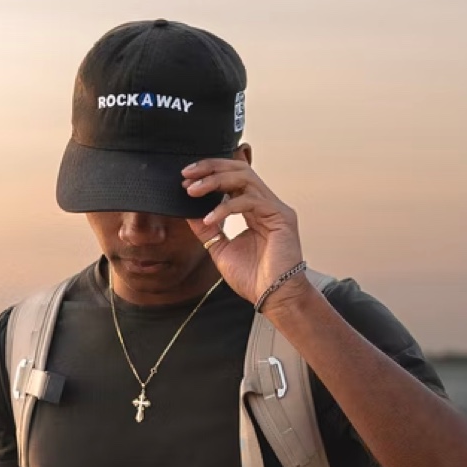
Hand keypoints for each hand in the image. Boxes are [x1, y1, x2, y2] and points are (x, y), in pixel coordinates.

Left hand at [181, 159, 306, 307]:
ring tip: (193, 191)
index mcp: (255, 210)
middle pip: (240, 169)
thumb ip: (207, 229)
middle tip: (187, 174)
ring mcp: (275, 208)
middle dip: (211, 168)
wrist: (275, 299)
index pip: (233, 178)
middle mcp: (266, 204)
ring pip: (244, 178)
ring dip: (214, 181)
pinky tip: (209, 218)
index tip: (186, 180)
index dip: (209, 174)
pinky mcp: (281, 217)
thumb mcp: (220, 248)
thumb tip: (188, 211)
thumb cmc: (255, 279)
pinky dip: (225, 207)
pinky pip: (249, 201)